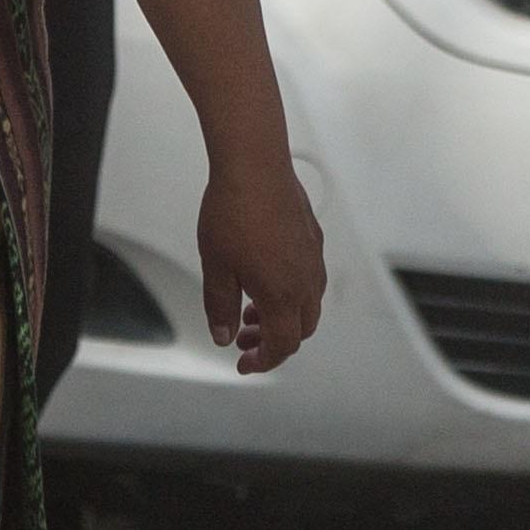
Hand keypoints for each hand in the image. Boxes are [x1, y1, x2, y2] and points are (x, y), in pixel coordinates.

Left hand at [197, 154, 324, 375]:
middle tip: (245, 338)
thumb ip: (220, 308)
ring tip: (251, 308)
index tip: (244, 363)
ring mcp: (313, 258)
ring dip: (283, 316)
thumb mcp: (216, 268)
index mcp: (283, 296)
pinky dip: (291, 292)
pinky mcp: (313, 238)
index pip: (282, 345)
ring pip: (308, 305)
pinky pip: (309, 278)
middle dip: (273, 341)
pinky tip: (264, 276)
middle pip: (300, 330)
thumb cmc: (233, 212)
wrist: (254, 166)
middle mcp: (306, 281)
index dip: (263, 361)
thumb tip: (224, 336)